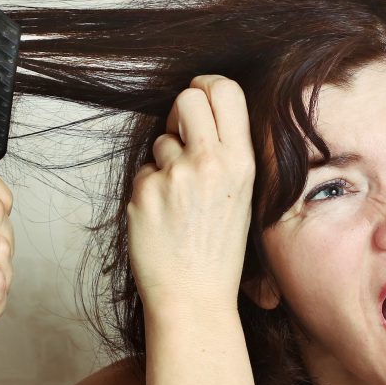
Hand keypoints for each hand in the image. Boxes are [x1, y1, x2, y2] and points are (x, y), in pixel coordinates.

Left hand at [127, 75, 255, 312]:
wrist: (193, 298)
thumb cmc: (218, 253)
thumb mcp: (242, 197)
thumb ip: (226, 154)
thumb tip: (200, 114)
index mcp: (241, 163)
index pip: (226, 90)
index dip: (208, 86)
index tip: (199, 94)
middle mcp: (209, 163)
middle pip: (187, 98)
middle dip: (181, 112)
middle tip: (181, 135)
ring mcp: (174, 176)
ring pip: (160, 139)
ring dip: (164, 160)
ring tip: (178, 200)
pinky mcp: (144, 191)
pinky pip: (143, 171)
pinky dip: (149, 189)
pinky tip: (162, 218)